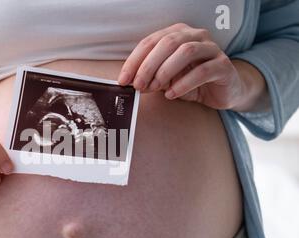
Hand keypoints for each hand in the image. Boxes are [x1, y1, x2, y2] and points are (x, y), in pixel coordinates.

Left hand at [118, 23, 247, 109]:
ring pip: (186, 51)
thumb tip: (130, 82)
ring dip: (166, 71)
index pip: (150, 42)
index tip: (123, 79)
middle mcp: (195, 36)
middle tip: (138, 85)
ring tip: (156, 88)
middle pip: (167, 43)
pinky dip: (184, 83)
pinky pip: (203, 70)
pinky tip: (172, 94)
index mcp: (177, 34)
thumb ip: (150, 77)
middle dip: (148, 65)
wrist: (224, 91)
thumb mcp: (166, 79)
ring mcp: (212, 48)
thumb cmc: (191, 81)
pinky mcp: (224, 65)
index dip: (134, 60)